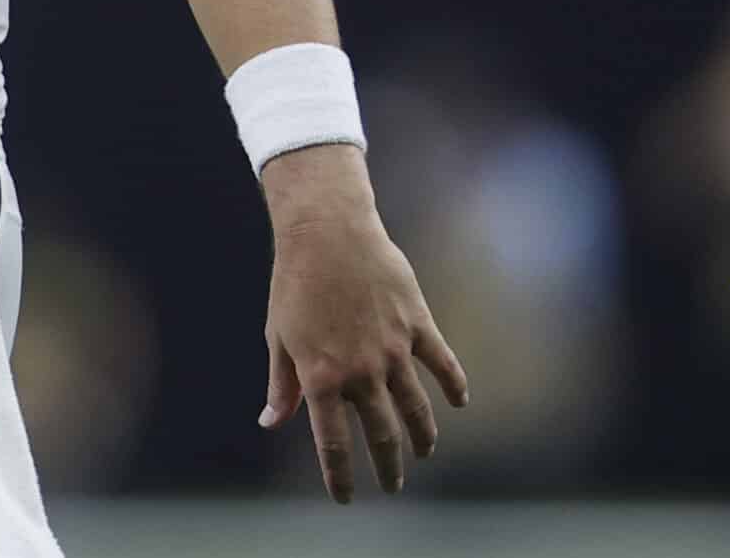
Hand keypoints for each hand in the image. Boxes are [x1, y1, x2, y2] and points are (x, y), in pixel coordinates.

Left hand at [256, 151, 469, 503]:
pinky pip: (443, 364)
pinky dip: (454, 386)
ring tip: (425, 453)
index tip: (346, 498)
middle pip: (382, 435)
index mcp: (322, 377)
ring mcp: (394, 349)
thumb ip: (282, 385)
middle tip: (394, 485)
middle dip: (389, 466)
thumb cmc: (294, 284)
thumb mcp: (278, 337)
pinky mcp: (418, 325)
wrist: (327, 232)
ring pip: (417, 408)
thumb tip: (270, 422)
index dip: (340, 476)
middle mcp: (362, 371)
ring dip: (423, 437)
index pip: (333, 444)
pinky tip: (459, 403)